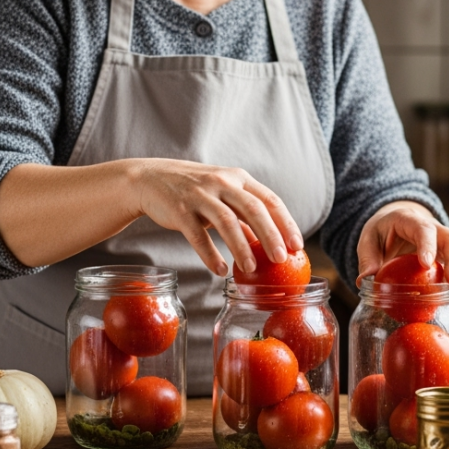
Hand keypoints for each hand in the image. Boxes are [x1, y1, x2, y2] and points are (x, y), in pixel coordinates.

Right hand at [132, 159, 303, 276]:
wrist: (151, 179)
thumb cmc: (194, 190)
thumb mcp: (223, 195)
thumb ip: (244, 216)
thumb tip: (268, 244)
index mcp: (238, 178)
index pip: (270, 199)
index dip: (285, 223)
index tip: (297, 245)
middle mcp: (222, 182)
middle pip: (253, 209)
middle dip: (270, 235)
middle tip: (281, 258)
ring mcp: (200, 195)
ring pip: (227, 221)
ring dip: (241, 247)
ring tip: (250, 269)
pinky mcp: (180, 209)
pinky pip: (197, 235)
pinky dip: (210, 254)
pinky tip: (220, 270)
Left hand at [356, 201, 448, 297]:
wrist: (394, 223)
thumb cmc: (382, 231)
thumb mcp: (368, 240)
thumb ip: (367, 258)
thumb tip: (365, 281)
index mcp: (408, 220)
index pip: (422, 228)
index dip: (427, 244)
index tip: (426, 264)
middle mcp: (432, 226)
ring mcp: (443, 239)